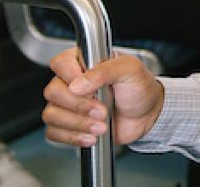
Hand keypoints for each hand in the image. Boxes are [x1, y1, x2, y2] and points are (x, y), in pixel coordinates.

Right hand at [42, 48, 163, 146]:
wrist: (147, 114)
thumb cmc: (139, 88)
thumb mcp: (130, 70)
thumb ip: (106, 70)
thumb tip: (79, 83)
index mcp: (84, 62)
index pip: (60, 63)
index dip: (70, 76)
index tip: (90, 88)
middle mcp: (72, 81)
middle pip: (53, 91)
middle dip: (79, 105)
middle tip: (101, 110)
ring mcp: (68, 104)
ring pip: (51, 114)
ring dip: (78, 123)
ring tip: (101, 125)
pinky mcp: (69, 125)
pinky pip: (54, 132)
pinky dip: (73, 137)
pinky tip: (92, 136)